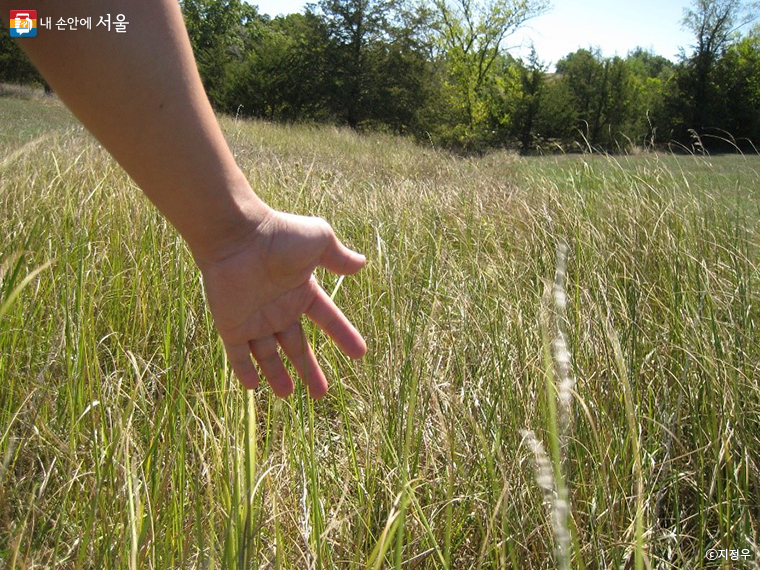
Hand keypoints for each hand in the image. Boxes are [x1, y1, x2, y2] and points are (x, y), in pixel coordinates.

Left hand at [196, 209, 366, 397]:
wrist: (237, 236)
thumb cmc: (280, 236)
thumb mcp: (319, 242)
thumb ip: (339, 258)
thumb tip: (362, 263)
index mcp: (301, 291)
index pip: (327, 319)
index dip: (343, 336)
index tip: (359, 354)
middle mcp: (279, 309)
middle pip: (296, 346)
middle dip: (308, 369)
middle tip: (320, 394)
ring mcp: (254, 319)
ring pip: (267, 355)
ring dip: (276, 375)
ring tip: (286, 395)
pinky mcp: (231, 325)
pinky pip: (237, 354)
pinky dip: (244, 370)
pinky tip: (252, 387)